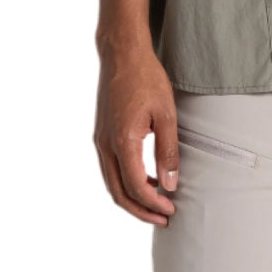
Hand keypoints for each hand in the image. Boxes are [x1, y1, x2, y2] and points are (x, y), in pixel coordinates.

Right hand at [93, 42, 180, 224]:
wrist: (122, 53)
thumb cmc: (146, 78)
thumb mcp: (166, 113)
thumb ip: (168, 151)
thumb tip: (170, 184)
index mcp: (122, 140)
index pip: (135, 186)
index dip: (153, 203)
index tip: (171, 209)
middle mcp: (105, 145)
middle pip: (118, 192)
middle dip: (140, 210)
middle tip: (163, 218)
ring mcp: (100, 140)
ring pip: (112, 183)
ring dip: (132, 198)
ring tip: (156, 203)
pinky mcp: (101, 134)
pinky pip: (110, 168)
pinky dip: (125, 181)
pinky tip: (145, 178)